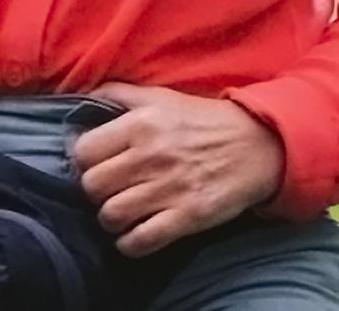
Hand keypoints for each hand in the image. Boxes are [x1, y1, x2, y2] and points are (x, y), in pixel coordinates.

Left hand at [71, 82, 285, 256]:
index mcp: (141, 123)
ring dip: (113, 220)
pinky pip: (139, 242)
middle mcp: (151, 155)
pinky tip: (137, 234)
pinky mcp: (187, 216)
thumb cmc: (204, 121)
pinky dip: (131, 244)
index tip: (100, 166)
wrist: (259, 145)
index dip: (86, 162)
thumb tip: (79, 99)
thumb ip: (119, 94)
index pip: (83, 152)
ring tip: (125, 213)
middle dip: (98, 193)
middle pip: (92, 187)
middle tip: (113, 191)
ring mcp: (169, 188)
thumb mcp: (162, 97)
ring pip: (110, 216)